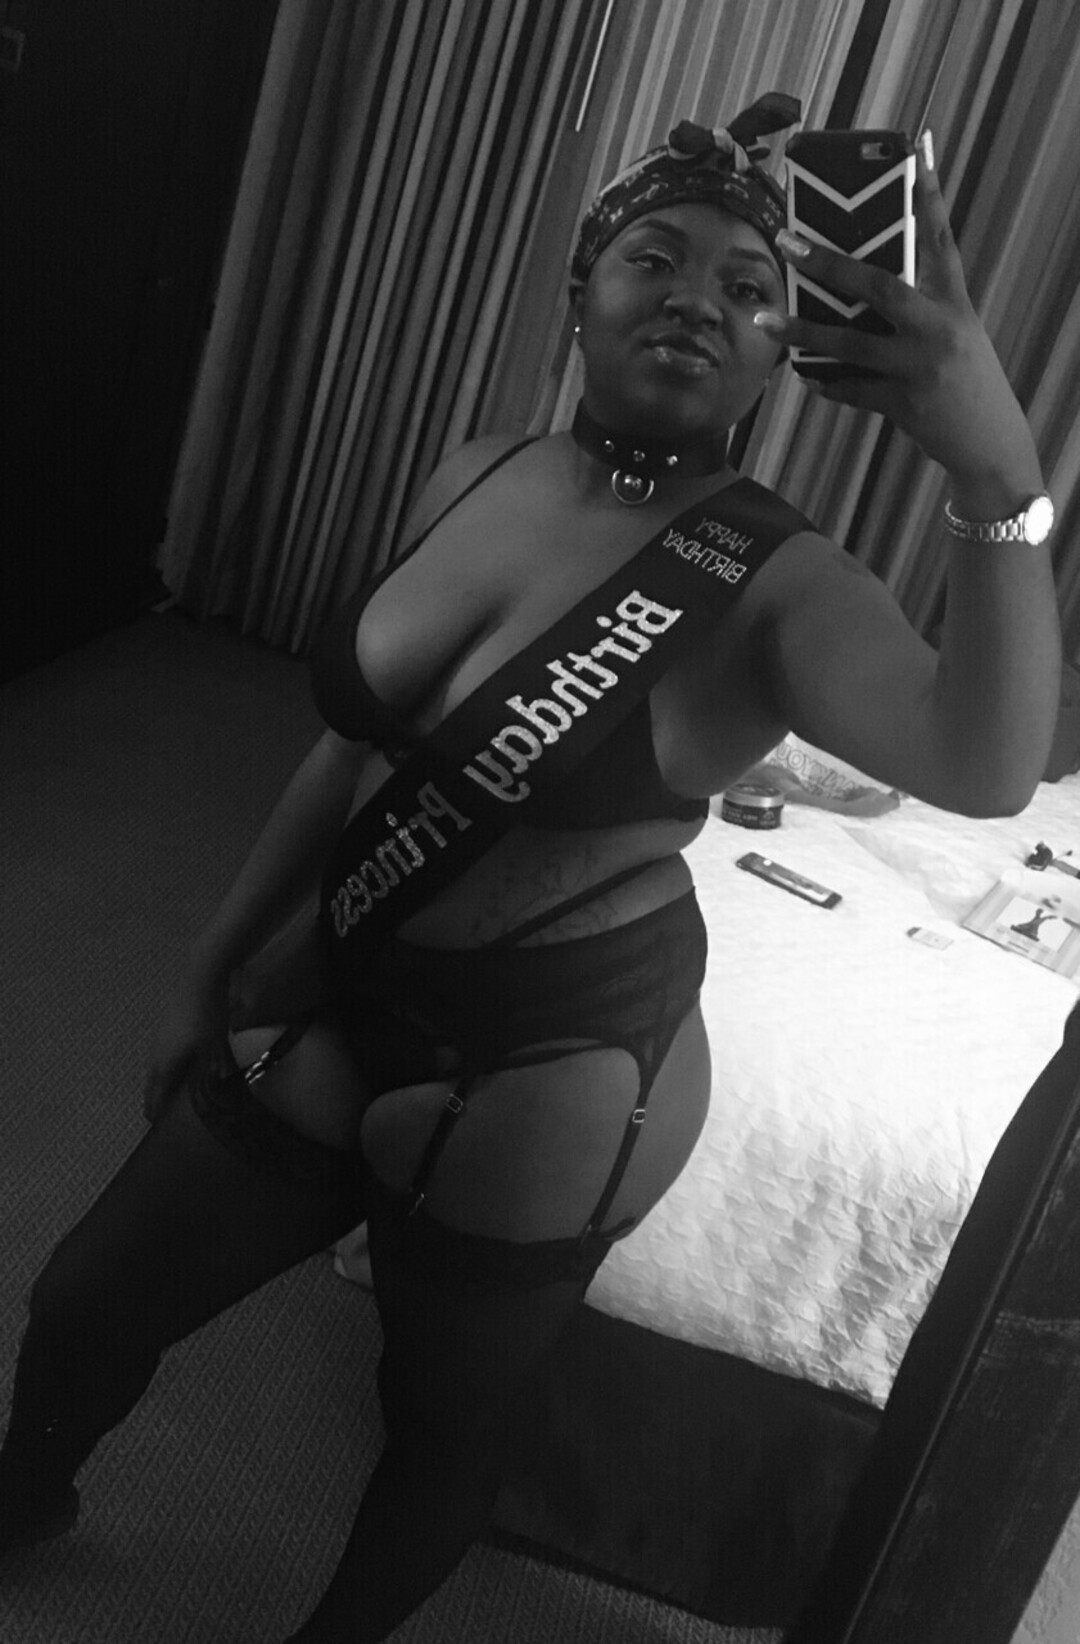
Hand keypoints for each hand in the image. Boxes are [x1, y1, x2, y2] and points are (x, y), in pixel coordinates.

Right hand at [142, 967, 235, 1122]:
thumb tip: (218, 1084)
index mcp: (166, 1060)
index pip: (157, 1091)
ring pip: (155, 1062)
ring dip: (157, 1077)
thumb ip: (215, 1067)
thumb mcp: (216, 1044)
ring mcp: (160, 1033)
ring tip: (162, 1088)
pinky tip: (174, 1061)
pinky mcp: (167, 1021)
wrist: (201, 976)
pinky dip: (164, 1062)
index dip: (155, 1107)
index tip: (153, 1122)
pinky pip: (161, 1050)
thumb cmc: (209, 1014)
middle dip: (152, 1095)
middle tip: (152, 1110)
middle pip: (152, 1078)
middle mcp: (158, 1049)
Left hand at [761, 138, 1042, 496]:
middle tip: (789, 242)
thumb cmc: (965, 379)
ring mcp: (920, 366)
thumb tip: (863, 280)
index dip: (928, 194)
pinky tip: (805, 375)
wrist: (990, 442)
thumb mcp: (955, 331)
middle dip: (830, 263)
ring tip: (764, 319)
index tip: (916, 149)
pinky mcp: (904, 403)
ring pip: (850, 343)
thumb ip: (920, 304)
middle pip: (879, 285)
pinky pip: (851, 389)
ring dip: (803, 331)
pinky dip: (827, 382)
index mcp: (953, 301)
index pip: (940, 237)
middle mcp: (938, 327)